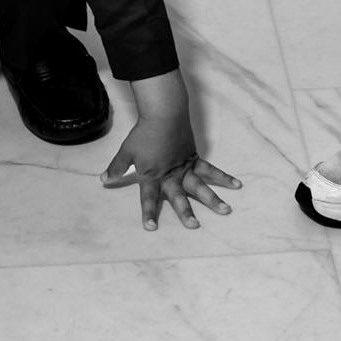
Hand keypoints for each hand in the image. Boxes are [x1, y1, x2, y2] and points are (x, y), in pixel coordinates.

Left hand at [100, 111, 239, 230]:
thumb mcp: (126, 151)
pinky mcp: (194, 157)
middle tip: (194, 226)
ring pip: (200, 186)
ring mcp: (185, 167)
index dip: (149, 213)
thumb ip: (117, 167)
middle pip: (179, 196)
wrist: (164, 112)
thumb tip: (104, 179)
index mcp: (152, 175)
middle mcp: (170, 175)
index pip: (149, 198)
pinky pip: (210, 169)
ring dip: (213, 199)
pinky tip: (236, 184)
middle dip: (186, 212)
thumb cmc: (144, 132)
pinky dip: (223, 177)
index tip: (151, 228)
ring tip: (226, 210)